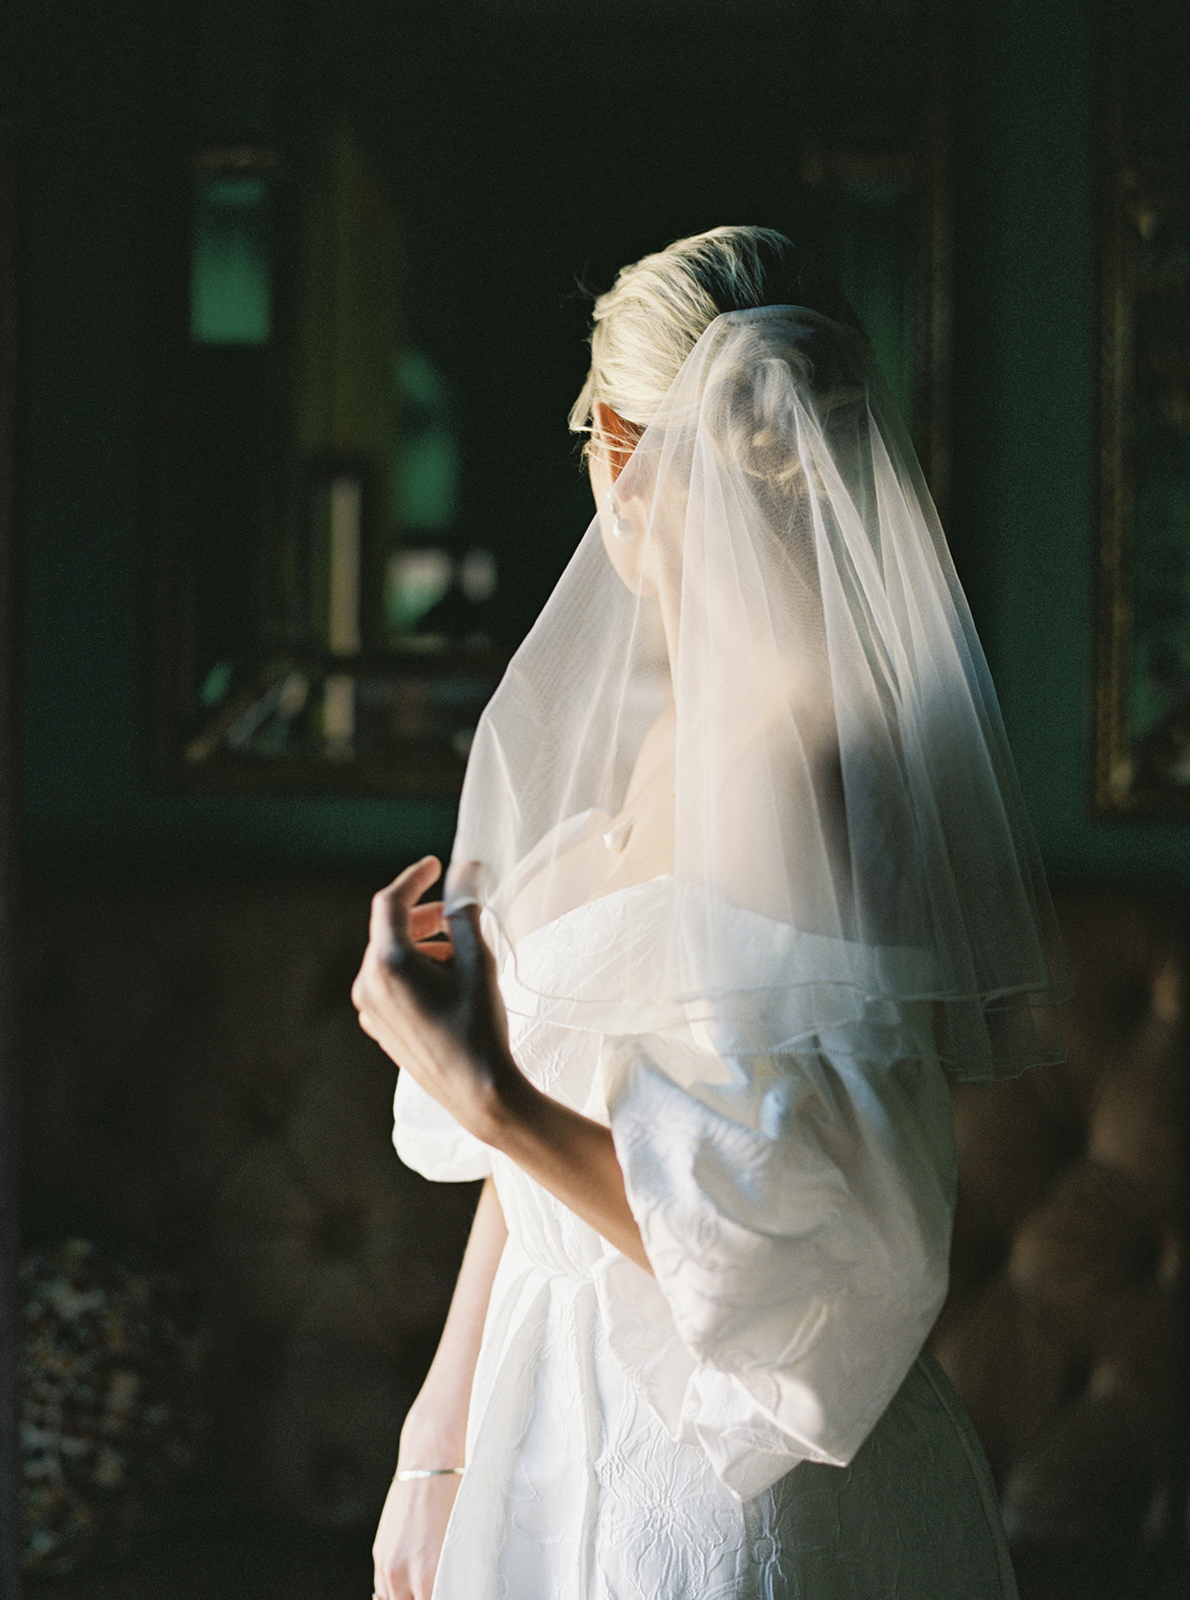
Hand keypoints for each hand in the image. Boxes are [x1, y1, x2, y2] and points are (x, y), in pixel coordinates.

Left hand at [352, 856, 522, 1141]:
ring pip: (390, 957)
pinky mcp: (379, 1027)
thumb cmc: (479, 1025)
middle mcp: (368, 985)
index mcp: (387, 964)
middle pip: (390, 930)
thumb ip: (466, 911)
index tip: (436, 866)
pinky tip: (447, 982)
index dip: (414, 878)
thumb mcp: (477, 961)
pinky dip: (415, 971)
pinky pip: (390, 983)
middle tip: (457, 915)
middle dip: (424, 917)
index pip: (390, 903)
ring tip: (459, 955)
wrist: (478, 1092)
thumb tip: (467, 869)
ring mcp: (370, 1009)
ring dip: (422, 945)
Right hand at [372, 1469, 460, 1599]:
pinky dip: (397, 1592)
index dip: (443, 1594)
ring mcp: (387, 1566)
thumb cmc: (455, 1497)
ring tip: (425, 1584)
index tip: (449, 1589)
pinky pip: (384, 1591)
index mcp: (429, 1576)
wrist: (431, 1463)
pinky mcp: (379, 1556)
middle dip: (427, 1596)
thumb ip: (451, 1578)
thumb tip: (452, 1587)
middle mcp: (403, 1575)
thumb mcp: (462, 1546)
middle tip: (437, 1587)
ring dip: (410, 1597)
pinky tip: (411, 1584)